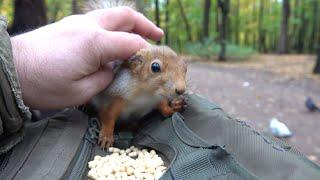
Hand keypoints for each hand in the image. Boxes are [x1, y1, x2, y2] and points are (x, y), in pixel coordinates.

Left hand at [11, 7, 162, 108]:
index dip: (146, 53)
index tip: (153, 63)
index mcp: (95, 43)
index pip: (132, 43)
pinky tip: (112, 43)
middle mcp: (89, 27)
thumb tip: (113, 69)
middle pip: (126, 16)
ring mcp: (77, 23)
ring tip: (138, 38)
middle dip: (145, 25)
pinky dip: (112, 28)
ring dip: (129, 24)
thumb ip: (104, 78)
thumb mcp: (80, 92)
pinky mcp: (68, 25)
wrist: (9, 69)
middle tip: (157, 35)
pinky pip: (98, 22)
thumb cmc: (42, 84)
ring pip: (111, 16)